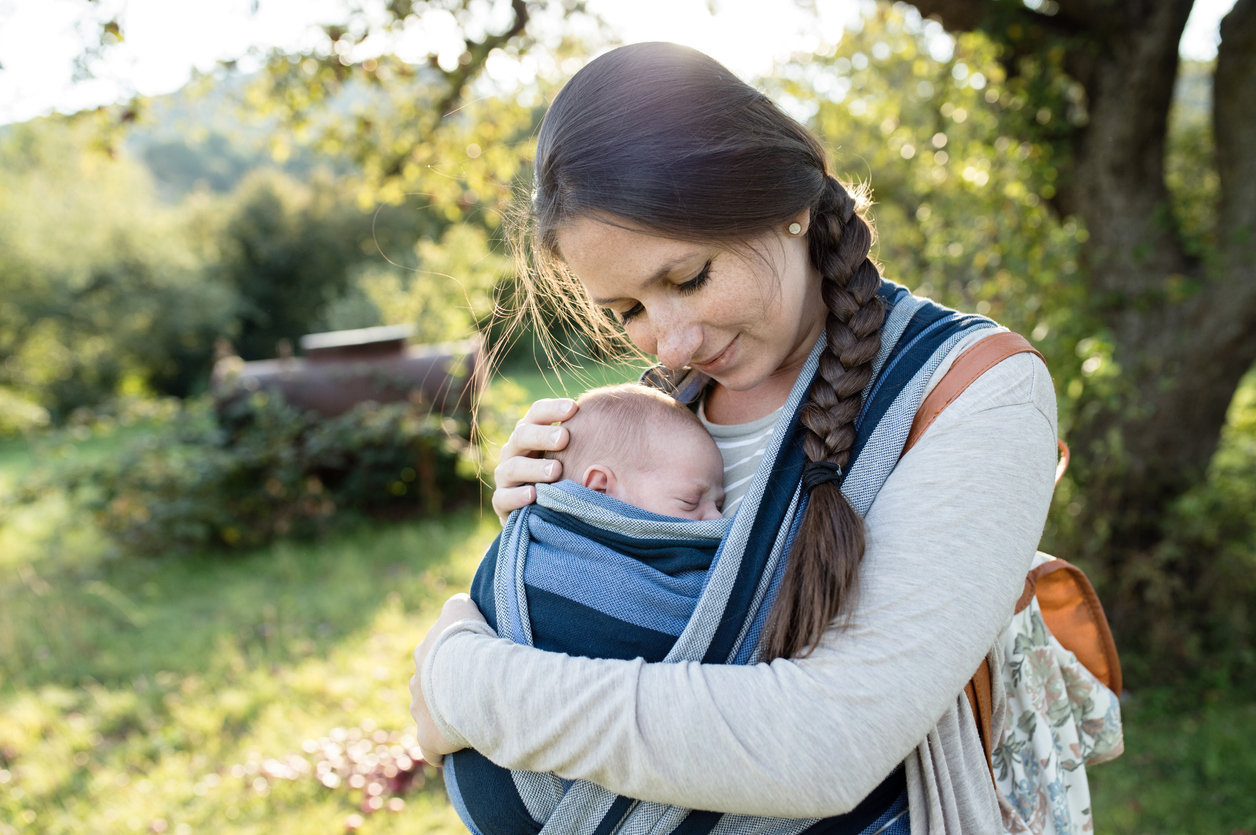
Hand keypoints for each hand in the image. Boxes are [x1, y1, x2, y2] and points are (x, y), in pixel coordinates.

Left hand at [409, 593, 486, 765]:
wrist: (468, 673)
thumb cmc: (469, 639)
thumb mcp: (462, 607)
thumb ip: (457, 604)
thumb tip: (458, 604)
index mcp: (424, 653)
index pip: (433, 656)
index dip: (452, 661)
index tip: (470, 666)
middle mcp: (416, 682)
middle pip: (427, 688)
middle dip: (443, 691)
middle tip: (473, 693)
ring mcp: (420, 711)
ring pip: (428, 716)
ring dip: (443, 719)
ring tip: (468, 721)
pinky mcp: (428, 738)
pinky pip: (431, 750)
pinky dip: (439, 753)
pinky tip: (449, 755)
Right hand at [491, 397, 578, 522]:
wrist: (538, 509)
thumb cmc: (562, 473)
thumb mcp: (569, 454)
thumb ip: (580, 439)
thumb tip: (610, 419)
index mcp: (530, 433)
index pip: (536, 414)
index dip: (552, 409)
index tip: (574, 408)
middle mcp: (513, 451)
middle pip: (522, 436)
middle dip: (542, 436)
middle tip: (564, 438)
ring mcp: (505, 477)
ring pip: (512, 468)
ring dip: (533, 468)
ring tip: (555, 471)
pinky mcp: (501, 502)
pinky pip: (503, 498)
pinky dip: (517, 496)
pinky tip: (532, 495)